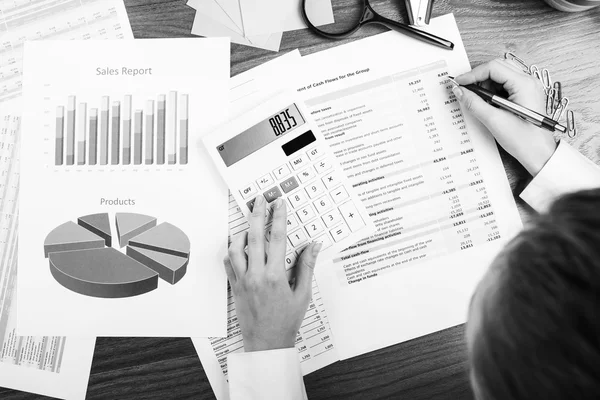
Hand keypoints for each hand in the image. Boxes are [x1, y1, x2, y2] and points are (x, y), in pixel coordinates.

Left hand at [224, 195, 322, 351]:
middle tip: (259, 200)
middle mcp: (257, 276)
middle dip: (257, 215)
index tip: (279, 204)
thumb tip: (314, 245)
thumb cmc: (286, 320)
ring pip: (236, 248)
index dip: (278, 218)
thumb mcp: (303, 294)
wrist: (267, 343)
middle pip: (254, 237)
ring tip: (248, 223)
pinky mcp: (234, 287)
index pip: (277, 238)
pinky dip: (232, 251)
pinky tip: (239, 246)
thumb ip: (306, 266)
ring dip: (241, 232)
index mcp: (276, 276)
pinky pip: (228, 263)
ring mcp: (243, 281)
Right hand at [454, 59, 557, 175]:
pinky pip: (505, 84)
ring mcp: (528, 87)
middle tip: (465, 90)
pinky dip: (493, 90)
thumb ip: (474, 103)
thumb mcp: (494, 121)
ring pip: (501, 74)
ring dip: (486, 84)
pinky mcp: (525, 94)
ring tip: (479, 100)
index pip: (493, 67)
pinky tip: (489, 103)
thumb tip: (459, 91)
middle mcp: (528, 81)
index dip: (473, 74)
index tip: (459, 83)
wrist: (539, 154)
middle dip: (479, 77)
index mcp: (524, 84)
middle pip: (497, 67)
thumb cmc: (523, 140)